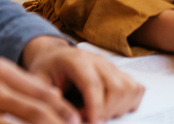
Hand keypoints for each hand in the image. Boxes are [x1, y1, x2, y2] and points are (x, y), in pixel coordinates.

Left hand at [21, 36, 143, 122]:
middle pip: (116, 88)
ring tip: (97, 114)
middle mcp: (99, 60)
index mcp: (76, 60)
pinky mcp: (121, 73)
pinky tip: (110, 108)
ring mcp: (112, 65)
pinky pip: (136, 89)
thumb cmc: (45, 72)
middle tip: (86, 120)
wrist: (54, 56)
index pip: (92, 84)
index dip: (95, 108)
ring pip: (129, 89)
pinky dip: (128, 103)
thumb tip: (67, 116)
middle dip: (105, 112)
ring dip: (117, 109)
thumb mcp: (37, 83)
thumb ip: (49, 99)